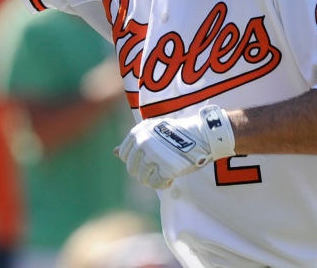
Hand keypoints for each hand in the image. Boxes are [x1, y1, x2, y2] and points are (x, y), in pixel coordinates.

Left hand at [116, 105, 234, 189]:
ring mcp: (153, 155)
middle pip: (132, 169)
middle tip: (158, 169)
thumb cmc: (177, 133)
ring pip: (142, 179)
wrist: (203, 134)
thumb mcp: (152, 132)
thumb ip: (134, 143)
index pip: (124, 155)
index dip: (136, 162)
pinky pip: (156, 184)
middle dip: (144, 172)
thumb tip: (114, 152)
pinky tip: (170, 179)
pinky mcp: (166, 168)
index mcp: (137, 132)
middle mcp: (142, 143)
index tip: (149, 161)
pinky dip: (163, 185)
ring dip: (153, 180)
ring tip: (165, 173)